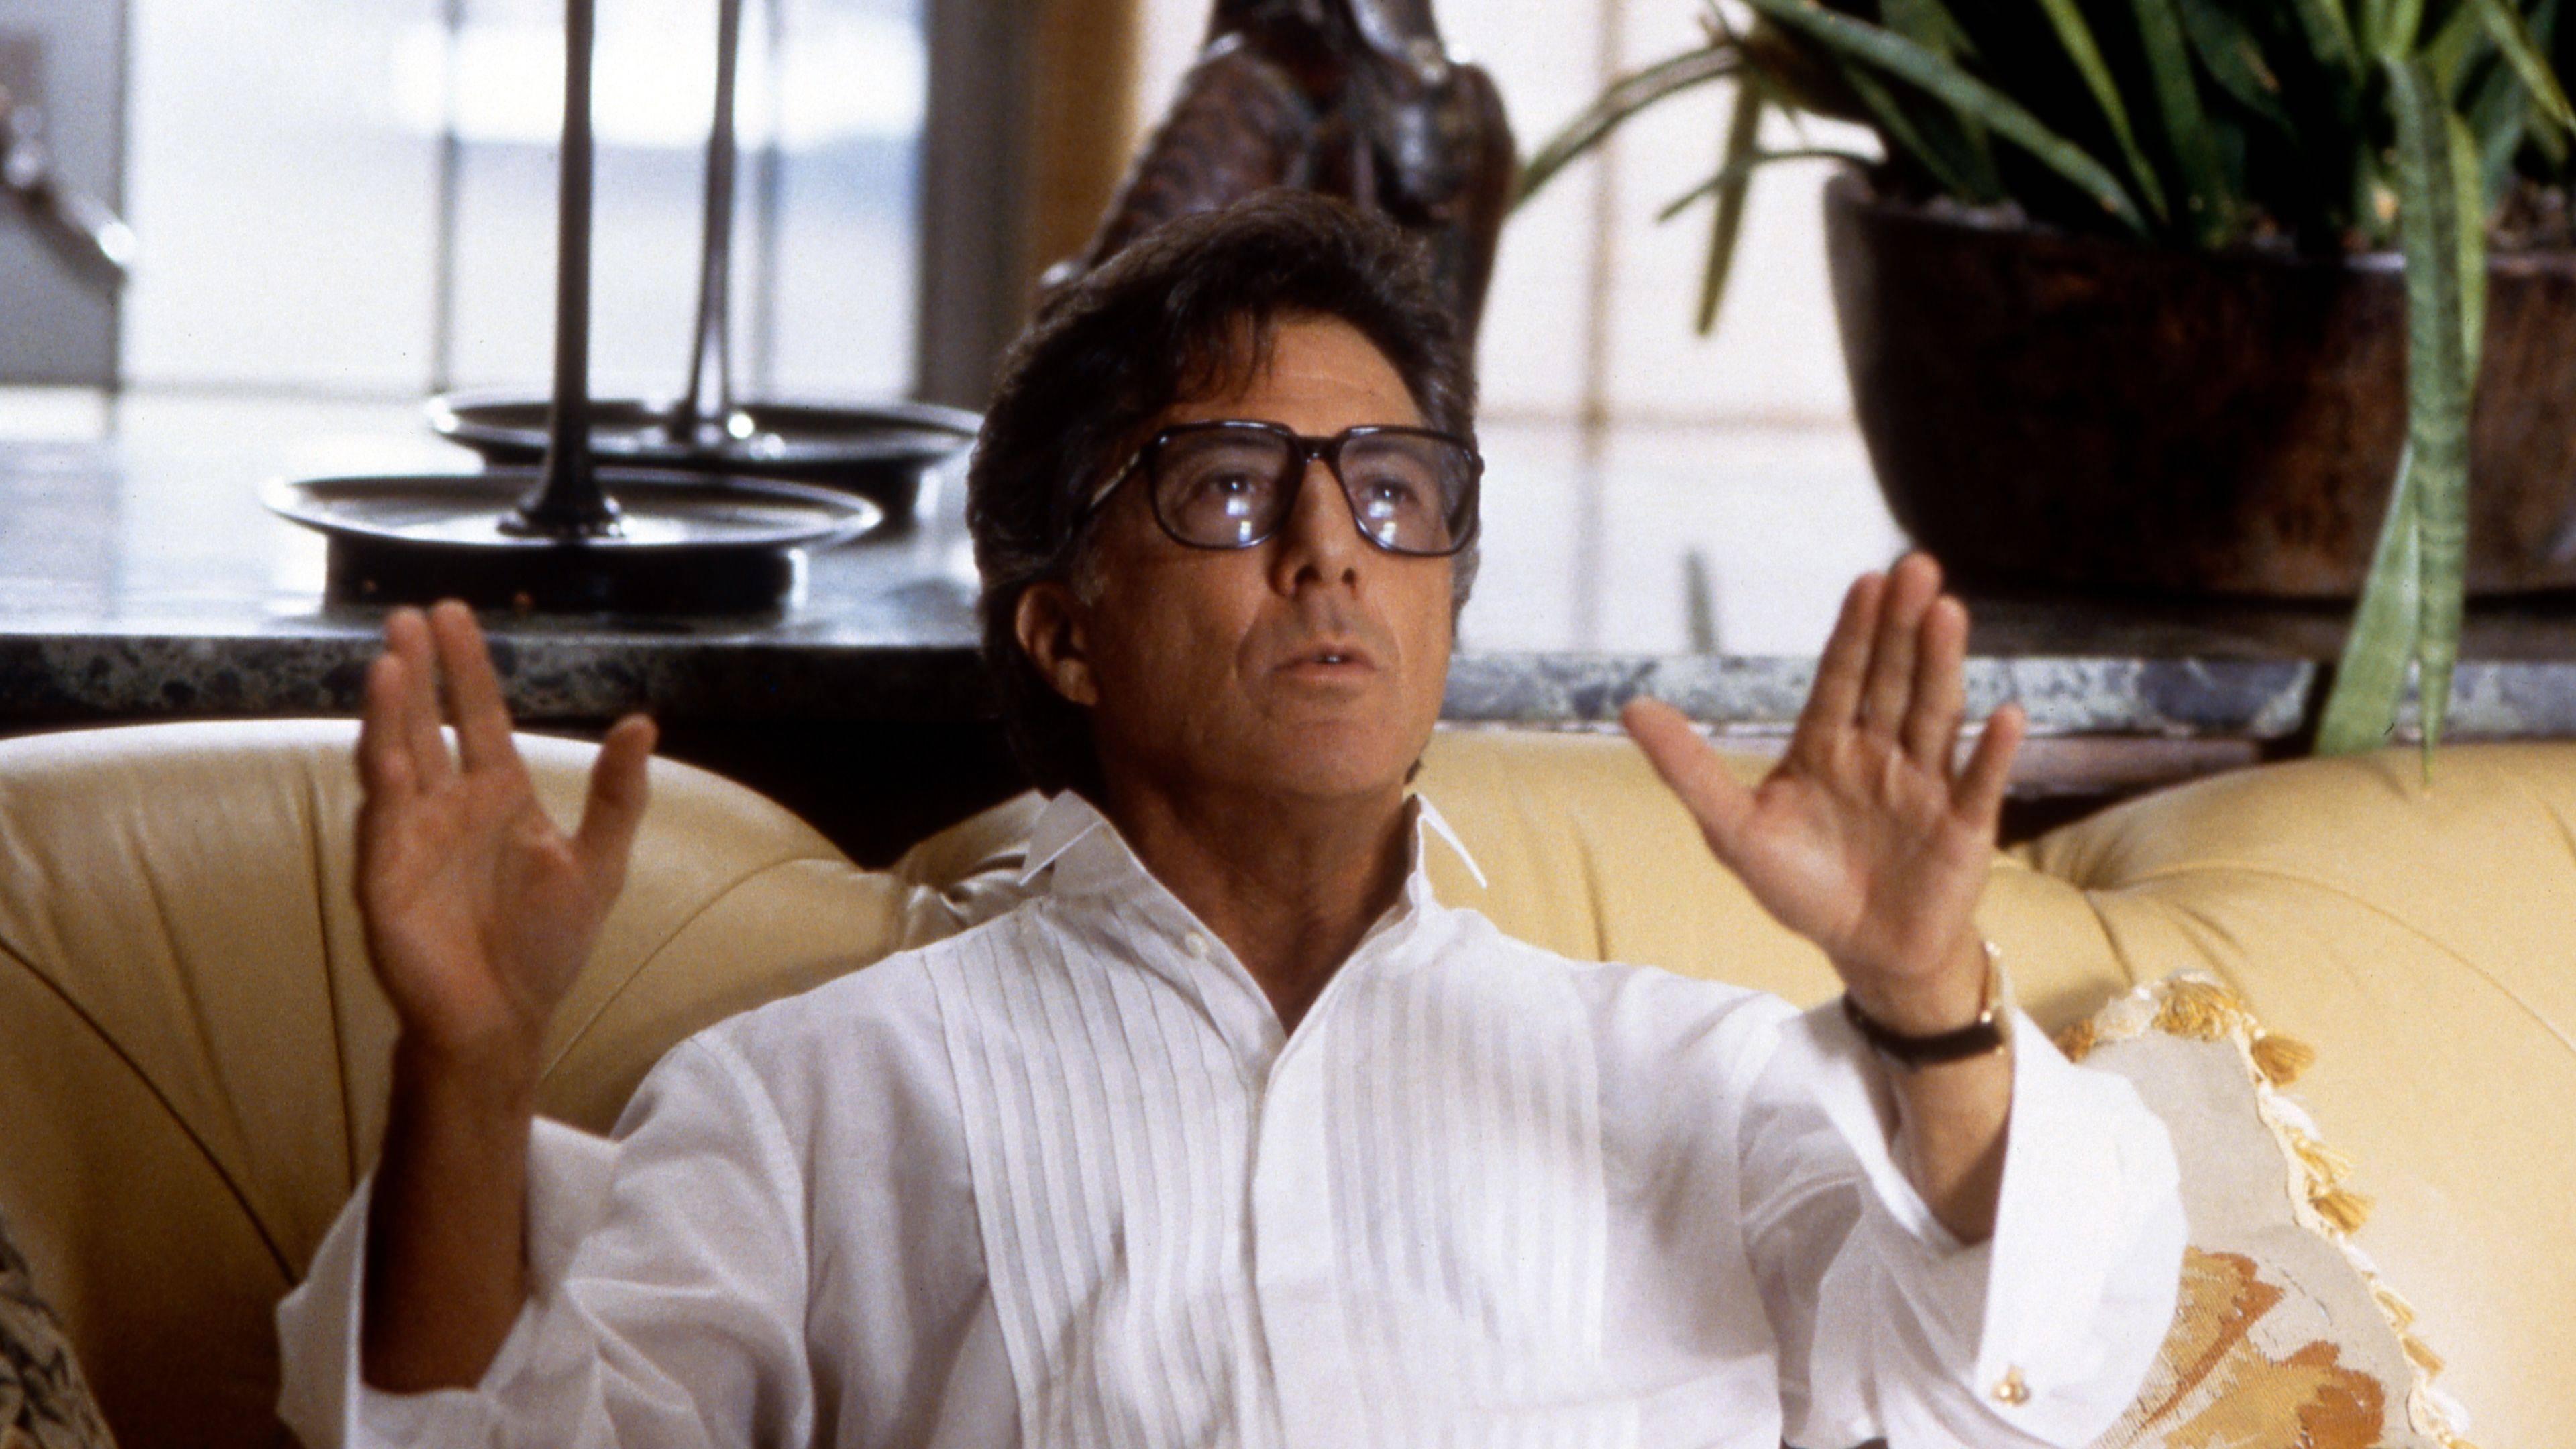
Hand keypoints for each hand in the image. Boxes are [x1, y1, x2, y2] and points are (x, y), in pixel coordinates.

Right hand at [354, 601, 656, 1073]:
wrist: (503, 1018)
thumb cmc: (545, 944)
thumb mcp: (598, 863)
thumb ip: (620, 795)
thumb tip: (643, 721)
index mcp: (498, 797)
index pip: (479, 715)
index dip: (469, 668)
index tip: (455, 614)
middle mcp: (448, 806)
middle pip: (430, 721)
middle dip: (420, 670)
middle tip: (410, 614)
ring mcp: (411, 836)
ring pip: (397, 755)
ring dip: (391, 708)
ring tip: (391, 655)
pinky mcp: (384, 874)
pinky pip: (382, 815)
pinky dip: (382, 774)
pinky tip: (384, 738)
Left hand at [1623, 554, 2023, 1033]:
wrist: (1862, 951)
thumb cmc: (1799, 885)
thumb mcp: (1733, 831)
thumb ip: (1688, 770)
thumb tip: (1631, 706)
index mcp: (1827, 746)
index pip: (1842, 677)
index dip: (1853, 632)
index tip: (1866, 580)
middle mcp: (1881, 753)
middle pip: (1892, 680)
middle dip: (1901, 626)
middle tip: (1915, 566)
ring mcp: (1926, 786)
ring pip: (1934, 715)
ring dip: (1941, 665)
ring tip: (1946, 611)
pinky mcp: (1964, 828)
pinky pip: (1979, 785)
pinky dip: (1992, 754)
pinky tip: (2004, 714)